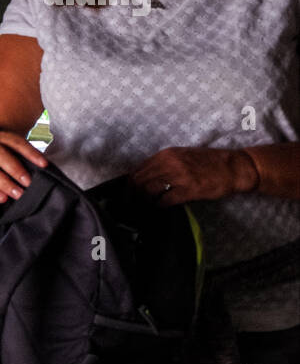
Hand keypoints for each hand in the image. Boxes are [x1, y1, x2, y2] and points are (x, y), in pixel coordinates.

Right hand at [0, 131, 48, 202]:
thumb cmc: (4, 157)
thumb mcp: (14, 151)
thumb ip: (26, 158)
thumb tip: (44, 172)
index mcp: (3, 138)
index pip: (17, 143)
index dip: (31, 153)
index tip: (44, 165)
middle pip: (1, 156)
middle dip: (16, 170)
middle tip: (28, 183)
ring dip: (4, 183)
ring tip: (18, 194)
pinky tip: (3, 198)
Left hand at [131, 147, 258, 204]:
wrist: (234, 167)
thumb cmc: (209, 163)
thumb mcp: (182, 156)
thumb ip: (163, 164)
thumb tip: (144, 179)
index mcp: (166, 154)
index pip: (137, 170)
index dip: (130, 185)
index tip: (128, 194)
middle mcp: (169, 163)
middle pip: (138, 181)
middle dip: (132, 196)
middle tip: (132, 205)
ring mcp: (179, 176)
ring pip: (148, 191)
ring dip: (144, 202)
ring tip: (145, 208)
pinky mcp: (189, 190)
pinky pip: (165, 201)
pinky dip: (159, 206)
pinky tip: (161, 208)